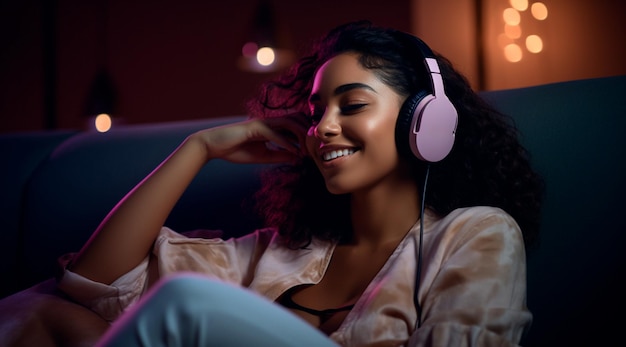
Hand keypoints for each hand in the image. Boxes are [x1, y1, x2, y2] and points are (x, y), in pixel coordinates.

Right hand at [192, 113, 308, 163]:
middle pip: (296, 120)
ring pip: (288, 122)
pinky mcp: (254, 127)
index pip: (295, 126)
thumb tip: (297, 158)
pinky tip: (294, 151)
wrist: (214, 147)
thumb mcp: (263, 156)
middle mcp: (269, 122)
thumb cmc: (236, 150)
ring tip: (306, 150)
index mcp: (272, 127)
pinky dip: (286, 142)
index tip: (313, 151)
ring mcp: (262, 122)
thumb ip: (279, 155)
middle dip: (308, 133)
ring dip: (300, 135)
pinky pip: (274, 133)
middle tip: (314, 150)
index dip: (306, 136)